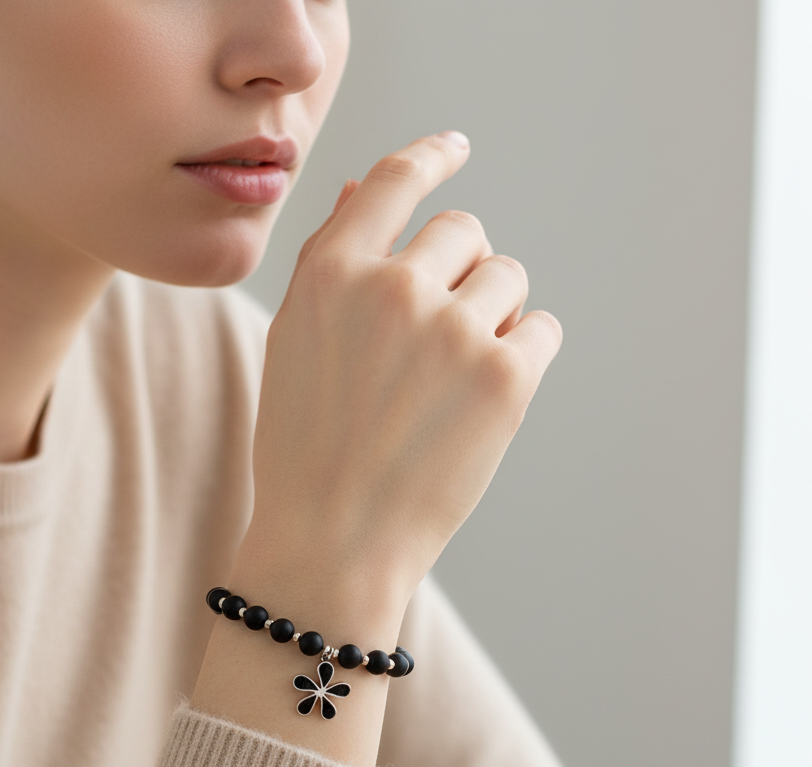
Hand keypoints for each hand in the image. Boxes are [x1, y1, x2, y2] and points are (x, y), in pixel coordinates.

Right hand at [240, 132, 561, 630]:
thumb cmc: (305, 449)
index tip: (456, 150)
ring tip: (454, 380)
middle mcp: (392, 288)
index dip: (432, 158)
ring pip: (509, 278)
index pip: (394, 181)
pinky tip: (484, 402)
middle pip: (465, 232)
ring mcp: (452, 331)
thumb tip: (364, 187)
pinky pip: (544, 329)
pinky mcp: (505, 378)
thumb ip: (329, 259)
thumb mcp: (293, 344)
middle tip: (438, 339)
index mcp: (331, 274)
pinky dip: (525, 357)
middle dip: (461, 271)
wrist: (333, 543)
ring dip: (494, 315)